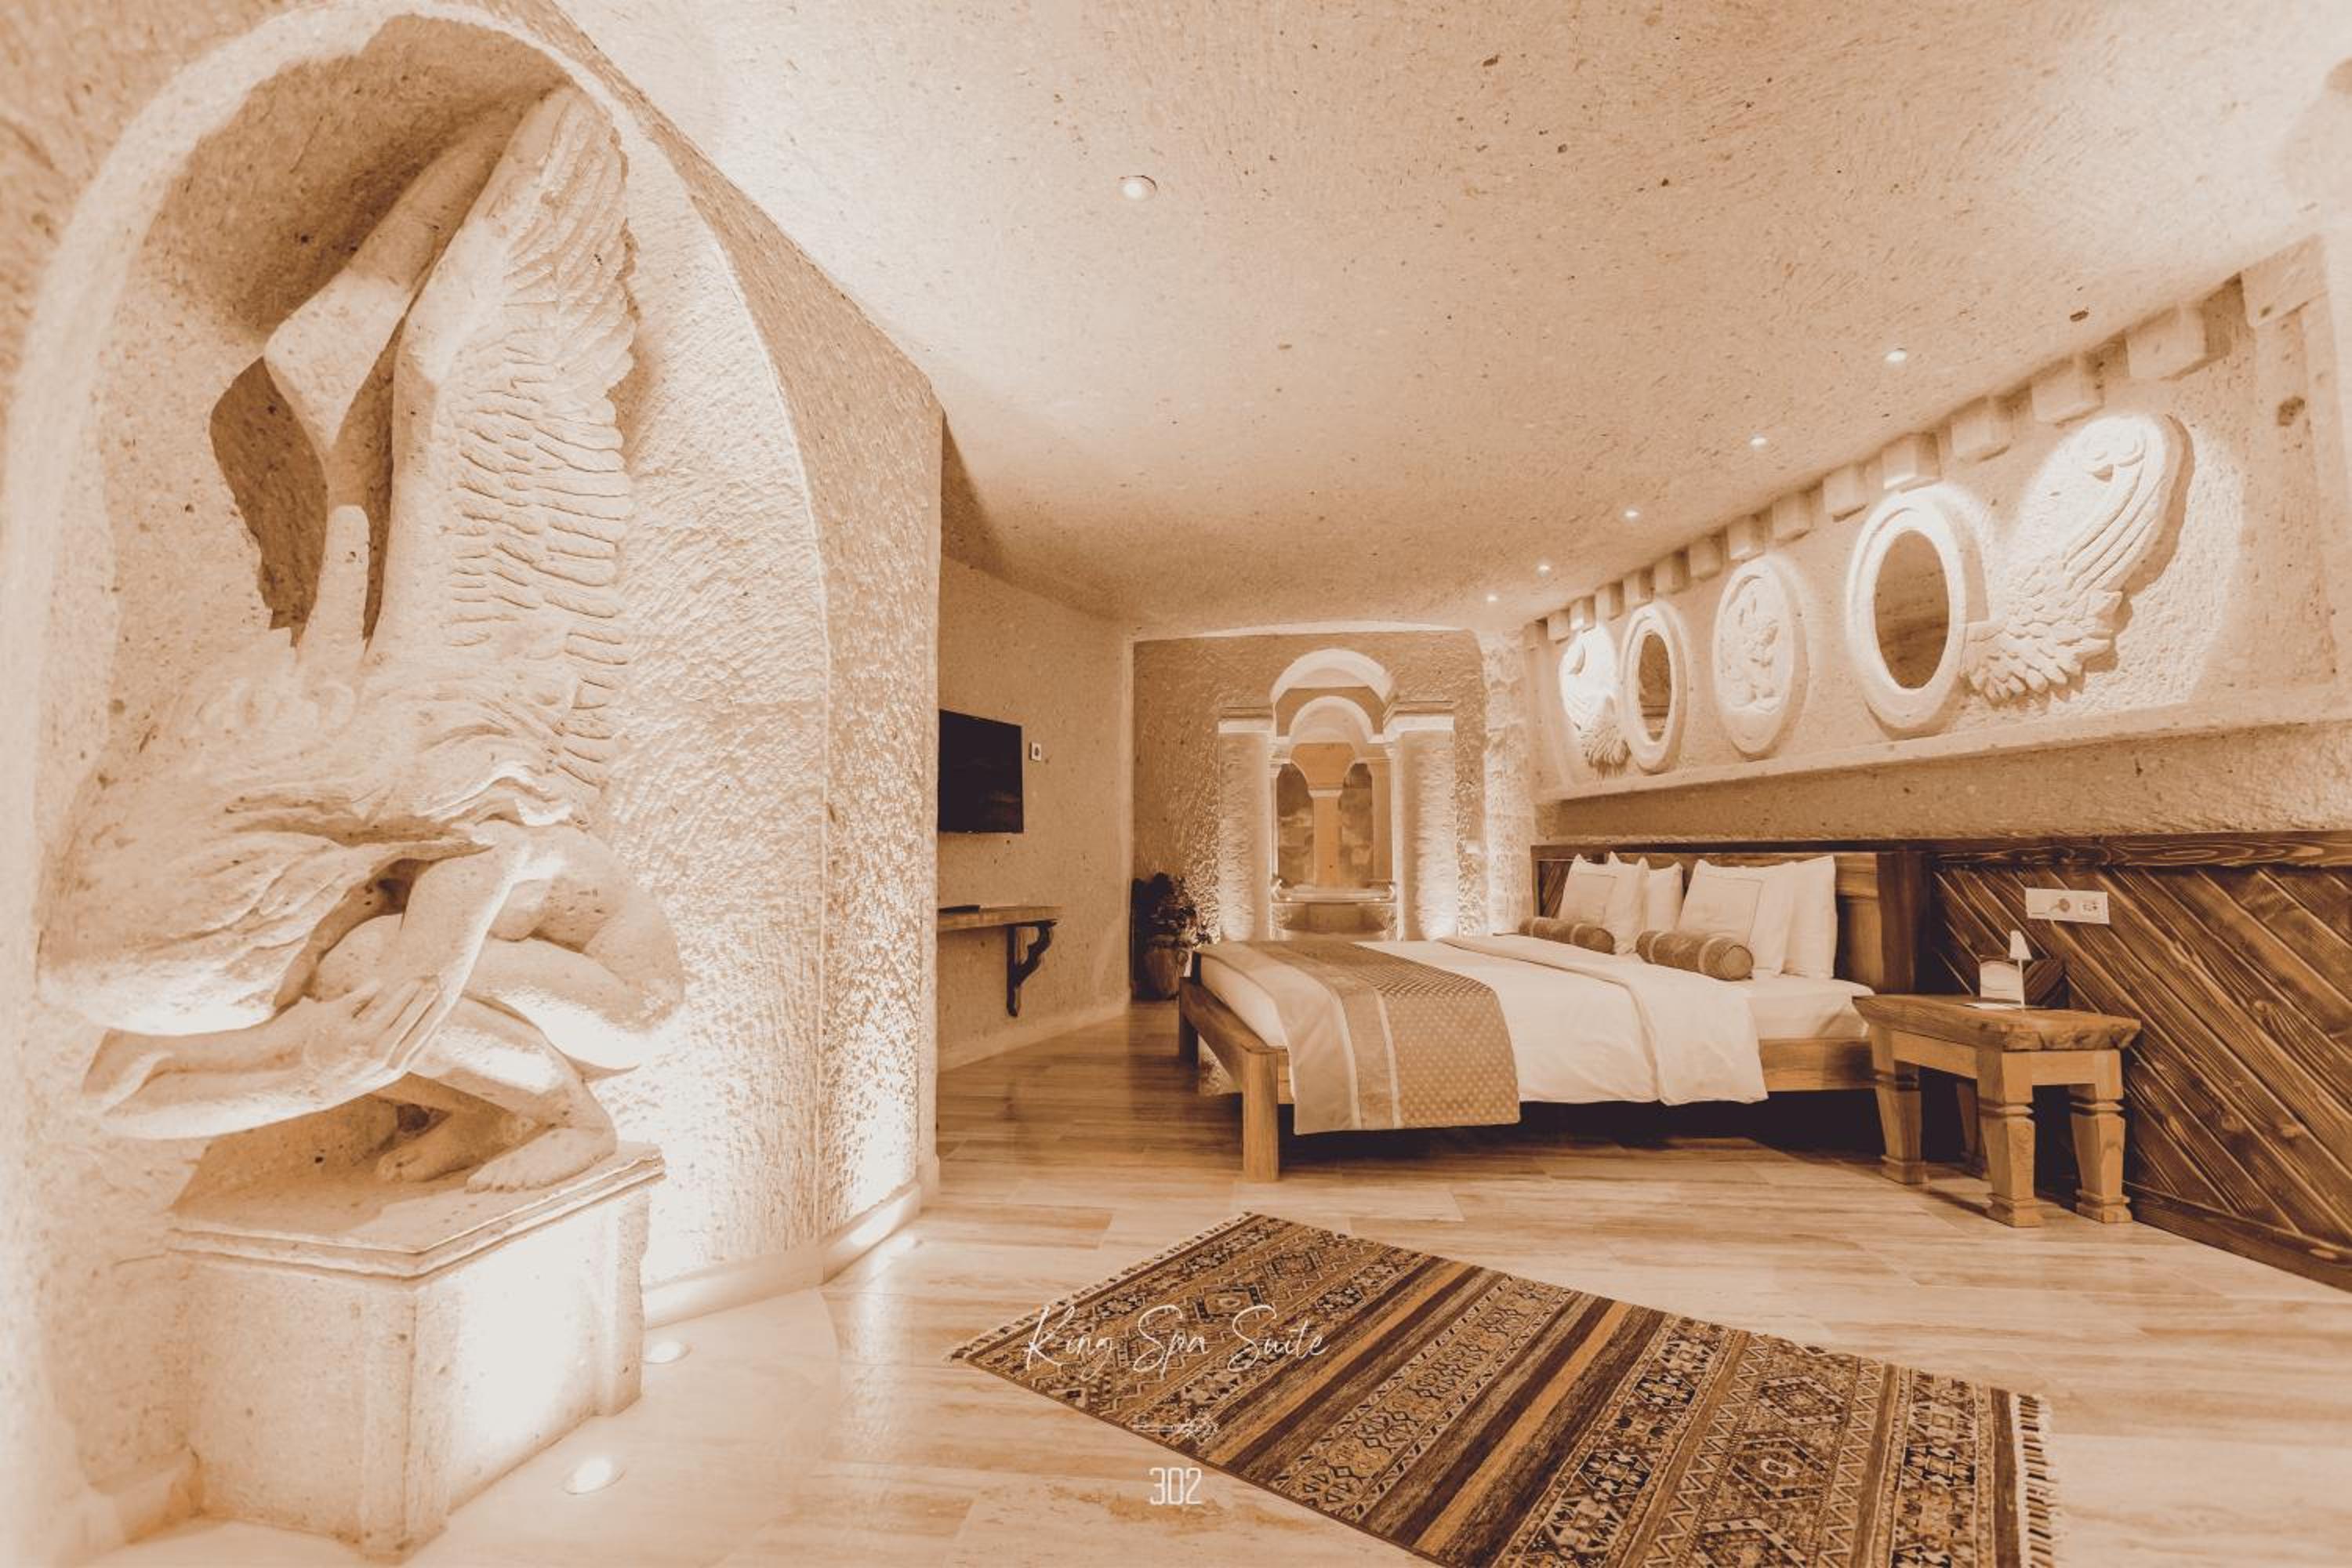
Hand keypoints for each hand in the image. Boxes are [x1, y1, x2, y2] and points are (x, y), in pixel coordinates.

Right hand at [290, 978, 446, 1087]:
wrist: (318, 1086)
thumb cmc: (322, 1046)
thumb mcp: (331, 1018)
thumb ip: (356, 999)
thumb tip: (380, 982)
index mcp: (364, 1038)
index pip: (395, 1009)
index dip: (410, 991)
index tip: (421, 976)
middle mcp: (381, 1054)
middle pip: (412, 1021)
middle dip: (427, 999)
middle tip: (438, 980)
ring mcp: (391, 1067)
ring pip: (421, 1037)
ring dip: (435, 1015)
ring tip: (446, 996)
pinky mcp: (397, 1074)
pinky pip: (420, 1050)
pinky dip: (430, 1034)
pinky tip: (438, 1019)